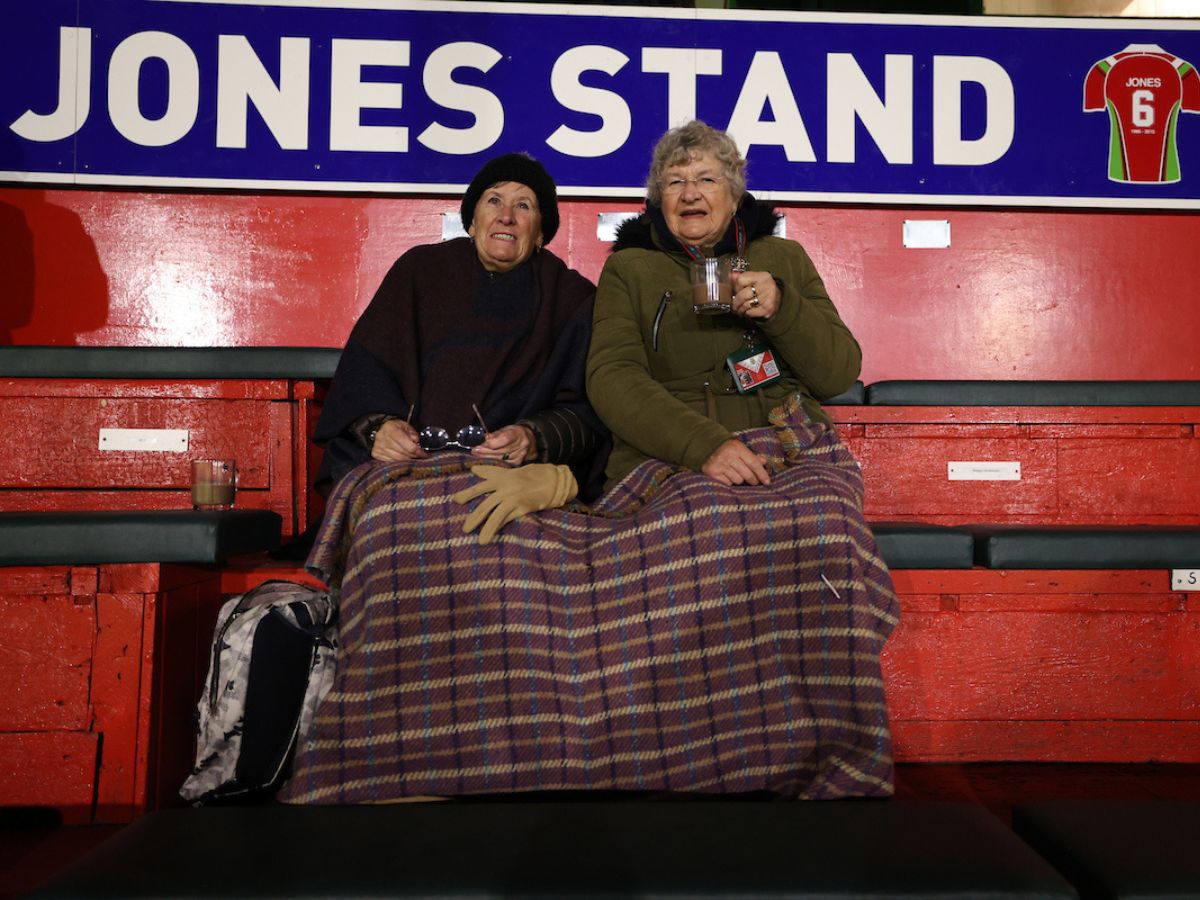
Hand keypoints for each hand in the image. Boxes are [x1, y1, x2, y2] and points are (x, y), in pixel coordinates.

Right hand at [371, 419, 426, 461]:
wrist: (382, 429)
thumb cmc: (397, 428)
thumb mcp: (406, 427)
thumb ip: (413, 434)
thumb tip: (416, 442)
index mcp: (390, 428)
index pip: (405, 443)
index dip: (417, 450)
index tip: (424, 454)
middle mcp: (381, 437)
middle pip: (402, 453)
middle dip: (413, 455)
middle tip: (419, 456)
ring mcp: (377, 446)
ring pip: (397, 459)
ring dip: (407, 459)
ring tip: (412, 457)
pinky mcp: (376, 454)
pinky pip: (391, 462)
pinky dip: (399, 462)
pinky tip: (403, 458)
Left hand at [451, 464, 578, 543]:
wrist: (554, 479)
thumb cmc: (530, 475)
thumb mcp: (509, 472)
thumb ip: (491, 472)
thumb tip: (473, 470)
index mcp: (501, 479)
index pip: (481, 487)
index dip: (468, 493)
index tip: (455, 500)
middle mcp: (506, 488)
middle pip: (486, 504)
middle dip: (475, 517)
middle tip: (465, 529)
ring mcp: (515, 498)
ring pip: (497, 514)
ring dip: (488, 528)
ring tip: (481, 541)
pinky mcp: (525, 507)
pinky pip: (510, 519)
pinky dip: (502, 527)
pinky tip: (495, 535)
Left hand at [472, 424, 536, 463]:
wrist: (531, 440)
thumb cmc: (515, 433)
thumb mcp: (506, 429)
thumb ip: (496, 434)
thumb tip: (486, 439)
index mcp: (518, 434)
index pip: (504, 440)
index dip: (491, 444)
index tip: (480, 445)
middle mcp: (521, 445)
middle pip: (501, 451)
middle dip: (486, 452)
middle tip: (475, 452)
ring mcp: (521, 456)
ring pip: (501, 460)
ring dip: (488, 459)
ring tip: (478, 457)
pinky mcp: (519, 463)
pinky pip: (504, 465)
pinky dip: (494, 463)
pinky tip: (486, 462)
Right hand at [701, 439, 771, 485]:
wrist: (705, 447)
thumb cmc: (727, 449)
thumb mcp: (740, 448)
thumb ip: (752, 456)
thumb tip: (764, 462)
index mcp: (737, 448)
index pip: (754, 463)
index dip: (762, 474)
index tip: (767, 481)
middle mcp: (728, 456)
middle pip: (747, 474)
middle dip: (753, 480)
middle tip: (754, 481)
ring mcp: (720, 465)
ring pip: (738, 480)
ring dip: (740, 480)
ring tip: (737, 474)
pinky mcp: (712, 473)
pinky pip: (728, 483)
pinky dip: (730, 481)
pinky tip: (727, 476)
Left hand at [731, 270, 778, 319]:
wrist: (778, 299)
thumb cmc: (763, 289)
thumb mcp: (754, 280)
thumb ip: (741, 277)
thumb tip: (730, 276)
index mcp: (762, 276)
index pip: (741, 280)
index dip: (736, 288)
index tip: (736, 292)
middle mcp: (766, 285)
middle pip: (743, 295)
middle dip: (735, 302)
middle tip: (734, 306)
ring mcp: (768, 297)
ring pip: (746, 305)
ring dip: (740, 309)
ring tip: (739, 310)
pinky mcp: (768, 308)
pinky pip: (751, 312)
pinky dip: (747, 313)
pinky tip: (747, 312)